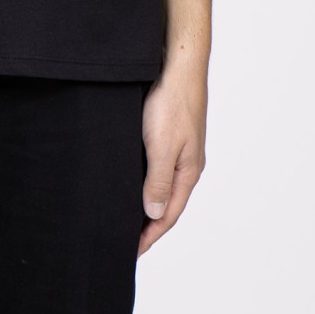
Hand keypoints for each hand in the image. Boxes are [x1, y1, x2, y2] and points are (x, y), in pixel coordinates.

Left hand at [137, 55, 207, 258]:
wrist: (178, 61)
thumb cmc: (171, 101)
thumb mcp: (162, 147)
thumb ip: (157, 182)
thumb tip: (153, 215)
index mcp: (188, 171)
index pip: (167, 215)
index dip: (149, 236)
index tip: (131, 252)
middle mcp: (187, 162)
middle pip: (166, 202)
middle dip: (148, 224)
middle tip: (126, 239)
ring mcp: (180, 146)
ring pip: (161, 182)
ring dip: (145, 200)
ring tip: (126, 214)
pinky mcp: (170, 130)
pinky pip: (156, 163)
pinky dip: (144, 177)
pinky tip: (130, 176)